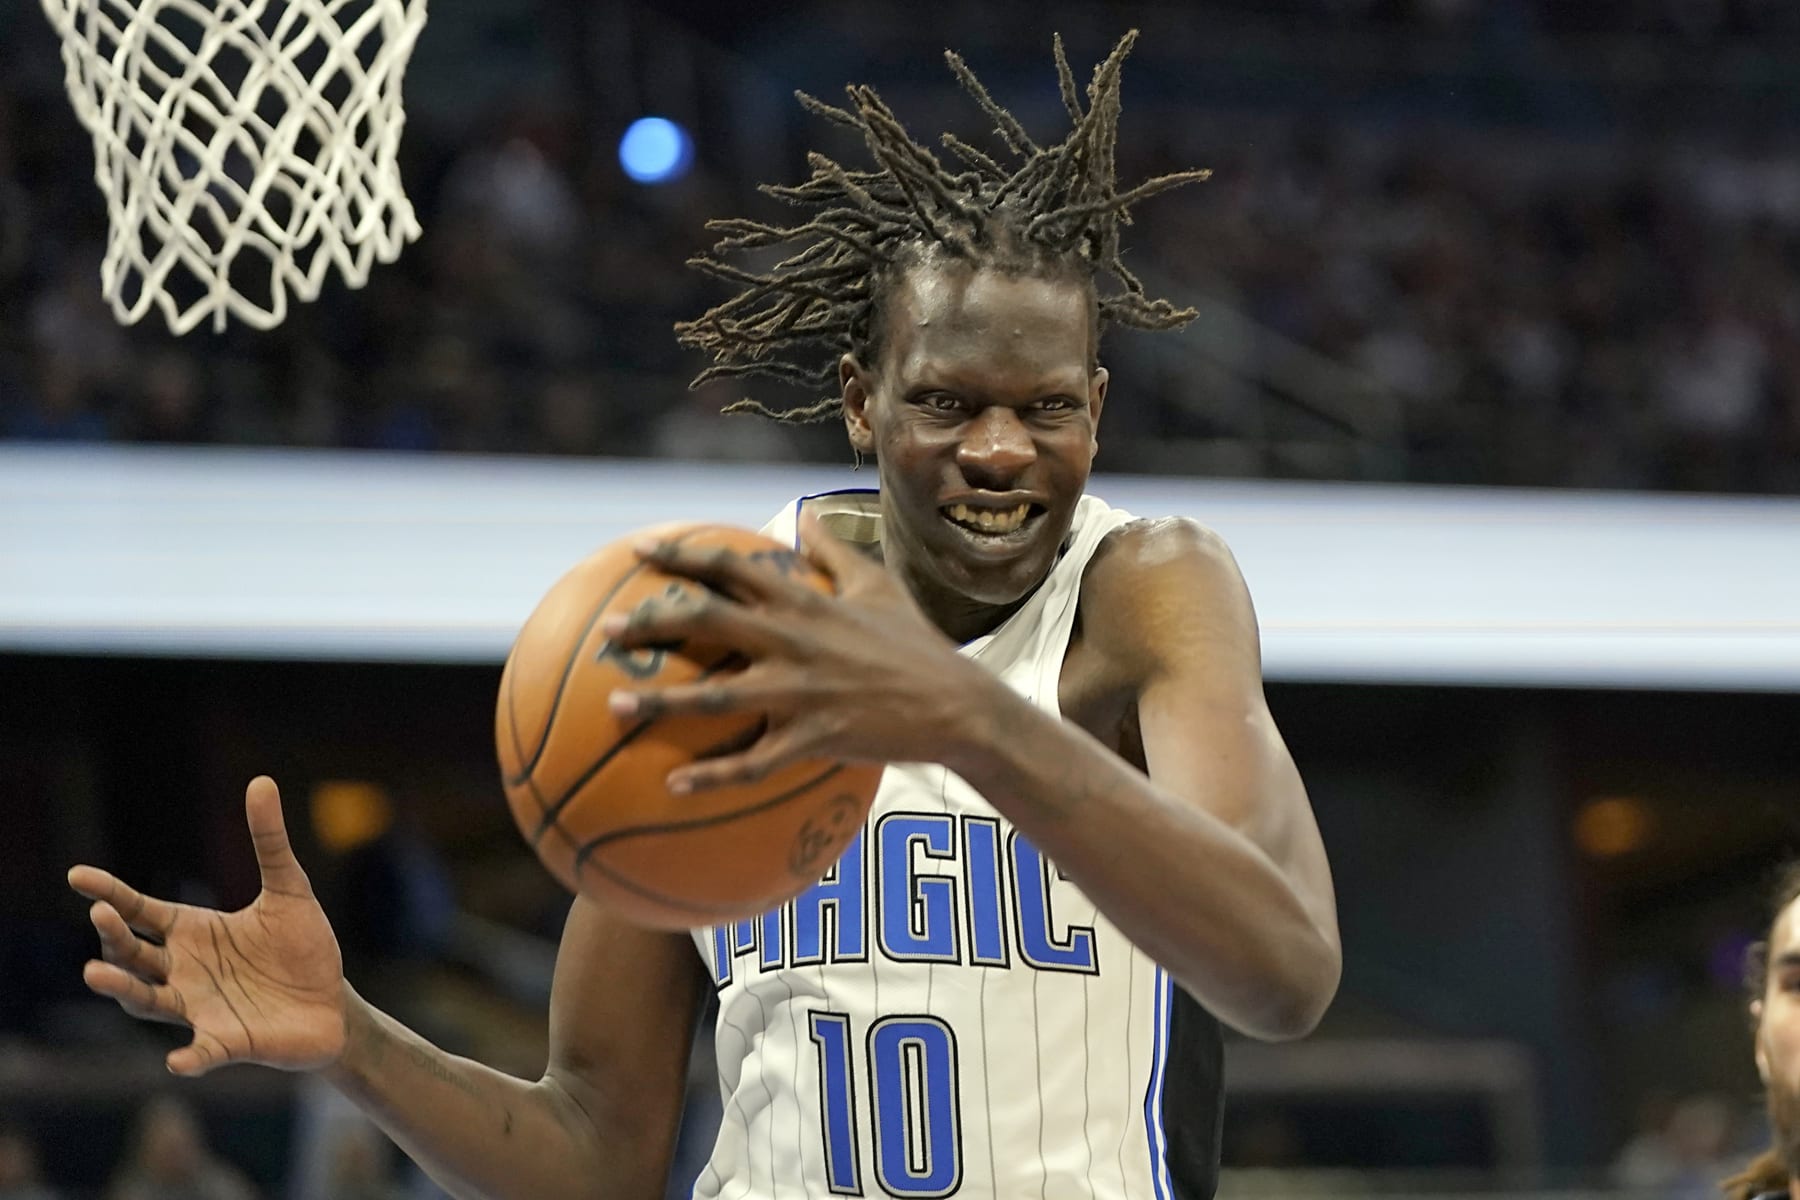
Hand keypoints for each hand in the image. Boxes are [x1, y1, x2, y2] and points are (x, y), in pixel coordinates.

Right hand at [68, 776, 347, 1076]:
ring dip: (123, 989)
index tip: (77, 876)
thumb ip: (270, 841)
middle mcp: (185, 971)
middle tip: (102, 916)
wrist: (333, 1004)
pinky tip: (179, 1060)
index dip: (109, 894)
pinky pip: (201, 1052)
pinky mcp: (228, 1043)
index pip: (140, 911)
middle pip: (134, 954)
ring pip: (147, 1001)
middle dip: (114, 937)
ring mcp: (200, 1009)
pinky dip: (190, 1057)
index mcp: (193, 932)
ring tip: (96, 973)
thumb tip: (262, 781)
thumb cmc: (304, 947)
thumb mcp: (290, 888)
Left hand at [604, 512, 999, 790]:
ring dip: (660, 703)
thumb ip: (834, 553)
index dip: (683, 555)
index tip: (639, 550)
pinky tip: (672, 785)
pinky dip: (711, 776)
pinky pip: (752, 763)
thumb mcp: (878, 586)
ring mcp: (801, 693)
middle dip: (652, 623)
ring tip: (613, 706)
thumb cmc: (915, 643)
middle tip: (607, 632)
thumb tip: (805, 518)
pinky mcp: (813, 739)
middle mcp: (794, 641)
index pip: (731, 567)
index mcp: (805, 602)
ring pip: (715, 697)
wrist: (957, 705)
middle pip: (707, 622)